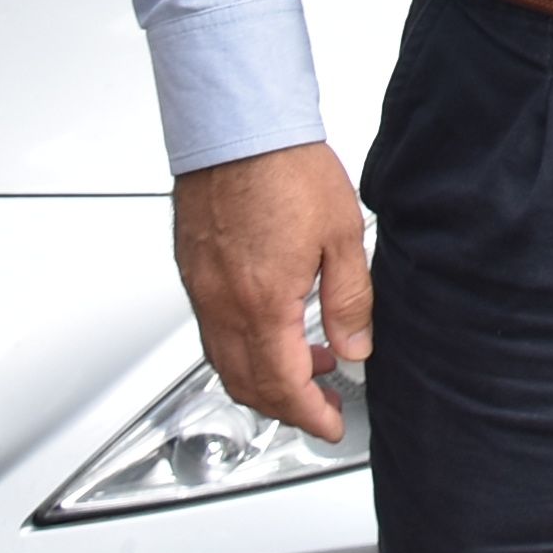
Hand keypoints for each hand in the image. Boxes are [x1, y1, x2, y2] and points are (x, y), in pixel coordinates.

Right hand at [170, 143, 372, 441]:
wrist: (238, 128)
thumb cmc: (285, 169)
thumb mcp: (343, 237)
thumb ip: (351, 301)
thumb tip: (359, 349)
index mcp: (263, 304)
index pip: (283, 385)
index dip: (309, 414)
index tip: (330, 424)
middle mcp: (223, 305)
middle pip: (247, 385)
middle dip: (286, 407)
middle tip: (321, 406)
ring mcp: (202, 290)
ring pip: (225, 362)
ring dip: (264, 377)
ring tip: (311, 364)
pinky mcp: (193, 271)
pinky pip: (213, 331)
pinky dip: (243, 347)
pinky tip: (276, 328)